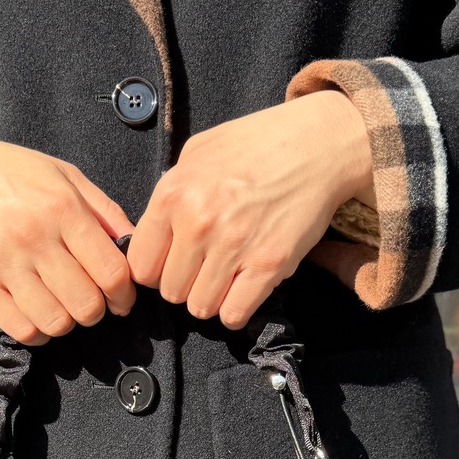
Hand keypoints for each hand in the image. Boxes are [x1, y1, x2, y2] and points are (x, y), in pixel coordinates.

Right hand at [0, 126, 135, 343]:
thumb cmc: (13, 173)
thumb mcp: (64, 175)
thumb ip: (105, 211)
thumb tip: (136, 248)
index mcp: (62, 208)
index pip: (112, 272)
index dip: (124, 295)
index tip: (121, 299)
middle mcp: (34, 237)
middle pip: (86, 304)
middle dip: (97, 311)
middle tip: (92, 302)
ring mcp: (3, 263)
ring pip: (56, 322)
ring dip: (68, 323)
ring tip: (64, 307)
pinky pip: (21, 329)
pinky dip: (39, 332)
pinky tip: (40, 317)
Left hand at [126, 92, 373, 328]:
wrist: (317, 144)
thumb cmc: (256, 143)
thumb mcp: (198, 152)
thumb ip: (171, 192)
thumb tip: (156, 233)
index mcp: (173, 193)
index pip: (141, 265)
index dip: (156, 269)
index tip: (174, 262)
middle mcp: (198, 223)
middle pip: (170, 291)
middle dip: (185, 284)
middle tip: (206, 266)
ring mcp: (233, 246)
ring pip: (200, 307)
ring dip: (212, 298)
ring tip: (227, 275)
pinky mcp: (268, 264)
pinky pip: (234, 314)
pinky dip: (236, 310)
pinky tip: (244, 288)